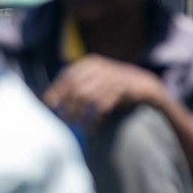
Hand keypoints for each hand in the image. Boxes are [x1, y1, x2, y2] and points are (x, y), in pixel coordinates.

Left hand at [43, 55, 166, 129]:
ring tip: (78, 126)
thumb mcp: (95, 80)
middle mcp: (101, 67)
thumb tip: (47, 98)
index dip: (57, 90)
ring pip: (89, 98)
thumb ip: (76, 86)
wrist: (145, 85)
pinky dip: (95, 120)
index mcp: (91, 63)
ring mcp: (114, 76)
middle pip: (77, 88)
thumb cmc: (114, 86)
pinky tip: (92, 129)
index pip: (68, 76)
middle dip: (69, 106)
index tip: (50, 105)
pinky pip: (103, 106)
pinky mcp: (124, 88)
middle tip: (65, 120)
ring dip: (81, 115)